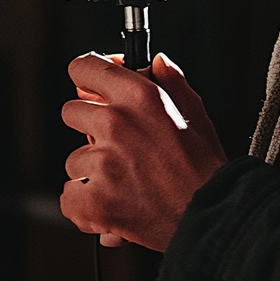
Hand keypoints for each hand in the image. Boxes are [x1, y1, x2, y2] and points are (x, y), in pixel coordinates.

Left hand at [60, 52, 227, 251]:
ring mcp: (103, 163)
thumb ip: (171, 81)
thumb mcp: (195, 112)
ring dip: (92, 170)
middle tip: (118, 144)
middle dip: (90, 127)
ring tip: (124, 179)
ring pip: (74, 159)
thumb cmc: (204, 168)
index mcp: (139, 95)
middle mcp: (116, 123)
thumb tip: (157, 62)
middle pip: (72, 112)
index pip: (84, 68)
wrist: (211, 218)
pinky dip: (85, 205)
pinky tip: (111, 203)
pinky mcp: (94, 200)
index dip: (87, 78)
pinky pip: (69, 196)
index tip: (91, 88)